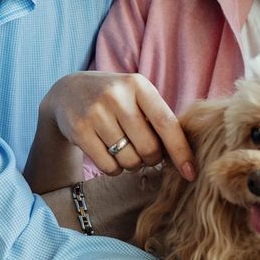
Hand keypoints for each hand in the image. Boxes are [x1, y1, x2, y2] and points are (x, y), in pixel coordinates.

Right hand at [38, 71, 195, 179]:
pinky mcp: (79, 131)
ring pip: (128, 160)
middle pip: (148, 148)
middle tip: (144, 153)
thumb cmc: (114, 100)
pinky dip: (114, 169)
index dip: (181, 151)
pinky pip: (108, 166)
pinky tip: (108, 154)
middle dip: (151, 159)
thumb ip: (158, 119)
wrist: (68, 92)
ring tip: (123, 150)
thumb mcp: (136, 97)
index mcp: (138, 85)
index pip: (166, 123)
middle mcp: (116, 96)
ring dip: (131, 164)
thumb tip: (186, 157)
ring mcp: (96, 113)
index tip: (191, 173)